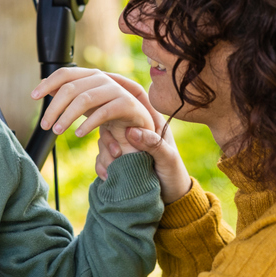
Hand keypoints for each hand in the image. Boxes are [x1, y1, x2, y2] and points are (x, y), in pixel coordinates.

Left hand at [31, 68, 156, 153]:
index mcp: (91, 76)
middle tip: (45, 124)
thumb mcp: (85, 104)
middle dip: (54, 107)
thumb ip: (67, 94)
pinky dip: (89, 124)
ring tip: (57, 131)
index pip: (65, 74)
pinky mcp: (127, 104)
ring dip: (67, 116)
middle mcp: (102, 79)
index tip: (33, 97)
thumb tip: (44, 87)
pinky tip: (79, 134)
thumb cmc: (108, 113)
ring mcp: (116, 90)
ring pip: (84, 99)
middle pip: (71, 88)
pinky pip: (104, 112)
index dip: (48, 83)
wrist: (137, 125)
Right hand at [84, 73, 190, 204]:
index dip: (118, 81)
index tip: (102, 77)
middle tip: (109, 146)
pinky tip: (107, 175)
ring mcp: (125, 142)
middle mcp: (135, 128)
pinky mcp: (118, 158)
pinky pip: (101, 155)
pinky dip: (101, 164)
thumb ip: (154, 145)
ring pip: (103, 136)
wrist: (171, 199)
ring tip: (113, 167)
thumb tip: (131, 131)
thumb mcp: (168, 160)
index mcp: (150, 121)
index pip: (133, 94)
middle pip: (111, 114)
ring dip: (104, 151)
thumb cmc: (174, 176)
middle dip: (103, 127)